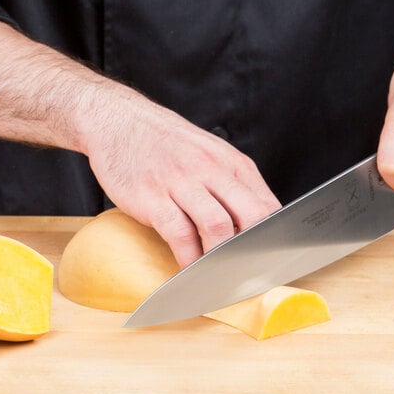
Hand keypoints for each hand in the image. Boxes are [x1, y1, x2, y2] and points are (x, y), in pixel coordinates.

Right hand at [79, 84, 280, 267]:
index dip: (274, 238)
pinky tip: (188, 267)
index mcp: (232, 163)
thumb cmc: (168, 144)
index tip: (267, 259)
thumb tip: (253, 224)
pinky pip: (179, 234)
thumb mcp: (211, 154)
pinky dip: (188, 257)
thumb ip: (233, 185)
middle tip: (247, 272)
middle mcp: (212, 170)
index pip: (268, 206)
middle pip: (251, 216)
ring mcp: (182, 182)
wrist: (119, 121)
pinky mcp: (152, 197)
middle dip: (253, 250)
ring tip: (217, 273)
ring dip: (220, 257)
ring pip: (217, 226)